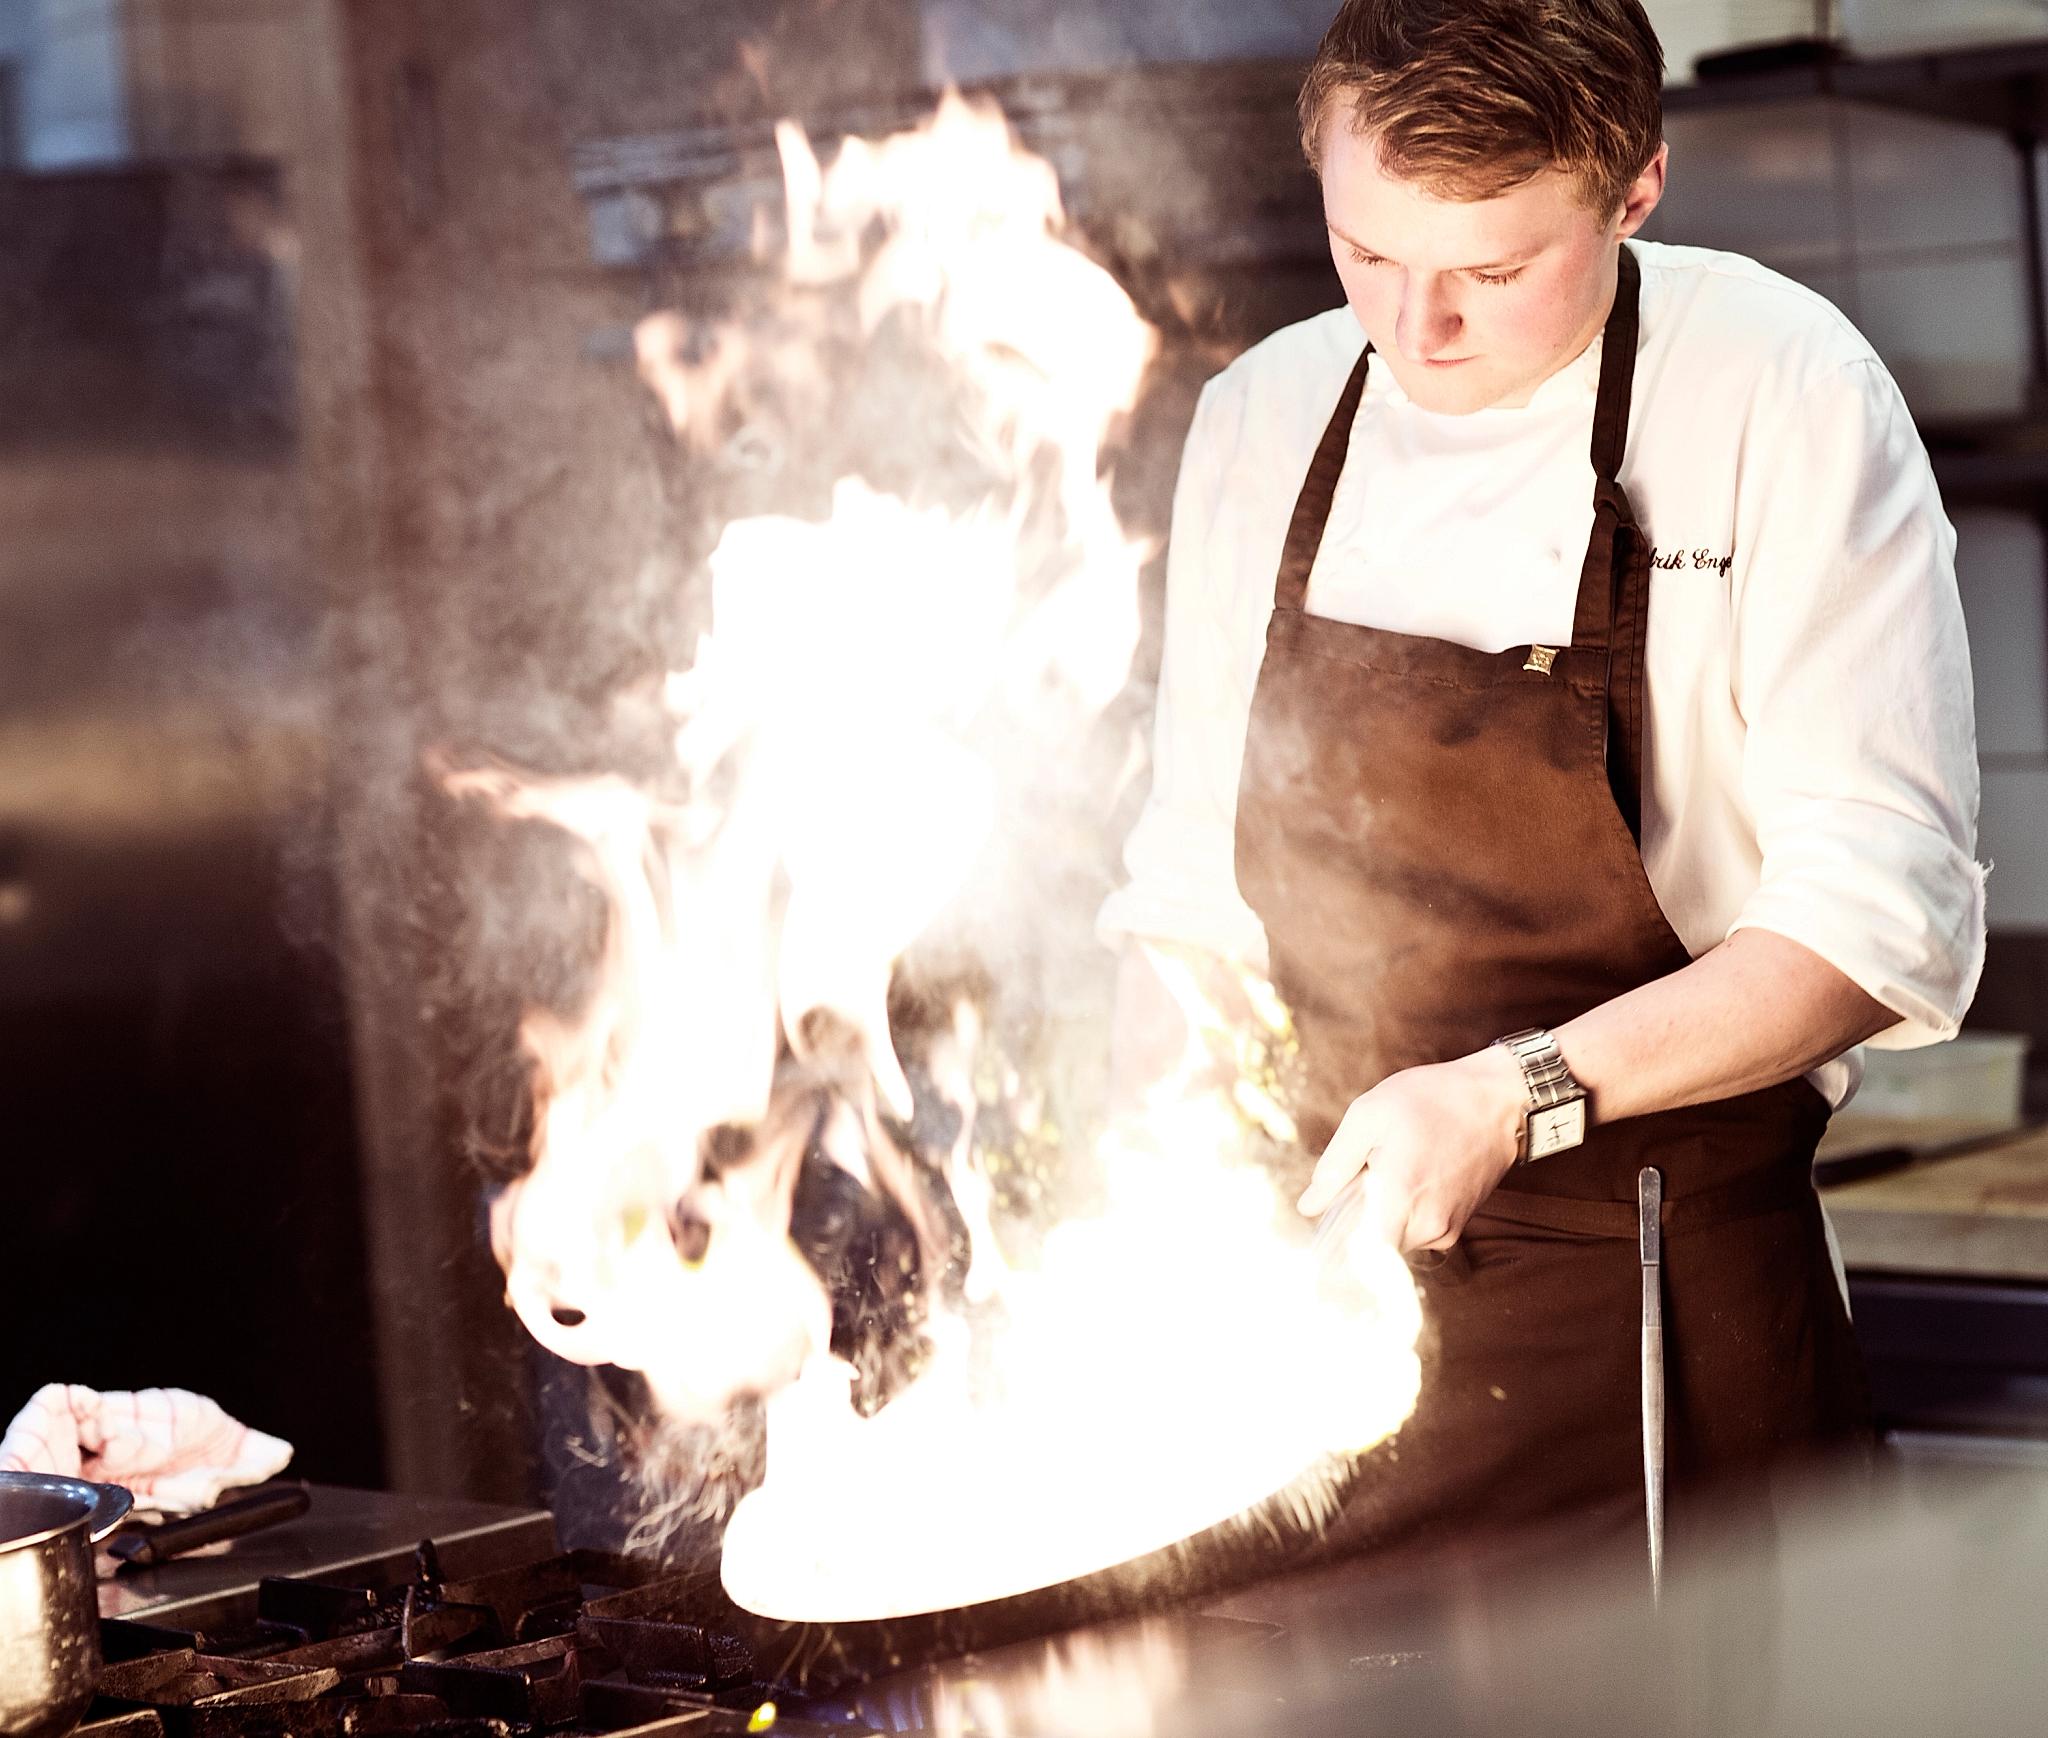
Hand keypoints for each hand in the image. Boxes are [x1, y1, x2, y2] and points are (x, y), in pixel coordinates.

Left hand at [1296, 1047, 1527, 1251]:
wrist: (1496, 1100)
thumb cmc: (1431, 1100)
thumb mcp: (1369, 1115)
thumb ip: (1335, 1166)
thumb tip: (1308, 1207)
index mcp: (1400, 1196)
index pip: (1361, 1257)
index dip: (1339, 1246)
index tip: (1332, 1225)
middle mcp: (1427, 1223)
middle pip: (1373, 1247)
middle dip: (1359, 1218)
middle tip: (1367, 1176)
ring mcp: (1446, 1229)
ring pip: (1394, 1240)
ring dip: (1383, 1215)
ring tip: (1396, 1169)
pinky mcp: (1457, 1226)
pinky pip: (1416, 1233)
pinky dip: (1405, 1213)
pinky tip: (1415, 1176)